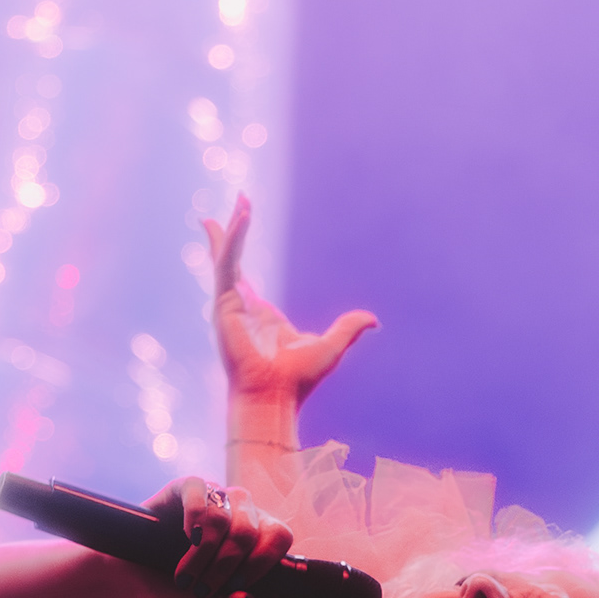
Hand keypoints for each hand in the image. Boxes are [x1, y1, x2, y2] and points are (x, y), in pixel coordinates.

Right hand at [138, 475, 292, 597]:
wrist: (137, 577)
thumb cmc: (180, 588)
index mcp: (258, 533)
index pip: (280, 535)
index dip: (261, 563)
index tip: (235, 587)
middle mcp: (240, 509)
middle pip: (248, 531)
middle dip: (224, 567)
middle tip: (201, 589)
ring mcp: (214, 494)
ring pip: (221, 518)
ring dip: (201, 556)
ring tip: (184, 578)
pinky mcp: (186, 485)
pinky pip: (199, 490)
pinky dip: (192, 520)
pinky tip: (184, 537)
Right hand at [202, 195, 375, 415]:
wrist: (275, 397)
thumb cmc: (297, 380)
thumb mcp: (331, 346)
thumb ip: (349, 328)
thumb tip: (374, 320)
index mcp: (259, 315)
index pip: (242, 275)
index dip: (239, 251)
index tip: (239, 228)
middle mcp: (240, 307)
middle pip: (229, 260)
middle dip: (229, 232)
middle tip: (233, 203)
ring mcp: (229, 305)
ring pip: (227, 257)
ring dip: (232, 228)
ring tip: (242, 200)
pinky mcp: (224, 304)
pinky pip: (227, 264)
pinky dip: (232, 240)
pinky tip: (241, 218)